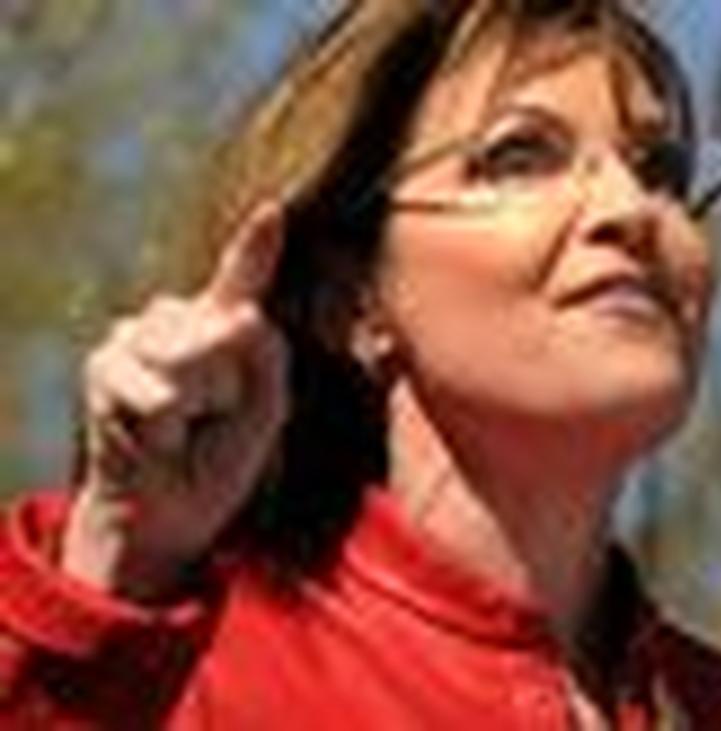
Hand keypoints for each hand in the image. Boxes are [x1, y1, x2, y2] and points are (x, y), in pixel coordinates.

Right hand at [61, 202, 289, 601]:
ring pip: (195, 356)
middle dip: (234, 388)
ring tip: (182, 426)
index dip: (255, 244)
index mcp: (223, 325)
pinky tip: (157, 435)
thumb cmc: (221, 459)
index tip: (271, 211)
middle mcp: (177, 317)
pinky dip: (169, 423)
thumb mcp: (268, 408)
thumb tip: (240, 314)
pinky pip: (160, 390)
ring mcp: (135, 335)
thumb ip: (268, 355)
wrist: (171, 512)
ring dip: (200, 407)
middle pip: (231, 328)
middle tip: (210, 420)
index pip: (242, 278)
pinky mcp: (104, 366)